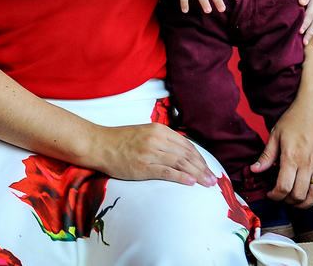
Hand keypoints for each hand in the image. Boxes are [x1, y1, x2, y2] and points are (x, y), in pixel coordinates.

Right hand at [92, 123, 217, 186]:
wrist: (99, 144)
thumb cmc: (121, 140)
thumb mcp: (145, 133)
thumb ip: (162, 140)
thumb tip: (181, 152)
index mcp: (158, 130)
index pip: (186, 144)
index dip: (200, 157)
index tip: (207, 167)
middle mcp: (156, 139)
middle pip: (186, 154)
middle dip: (202, 167)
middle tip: (213, 179)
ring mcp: (149, 153)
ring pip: (180, 163)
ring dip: (197, 174)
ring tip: (207, 183)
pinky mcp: (142, 166)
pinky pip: (166, 172)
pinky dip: (181, 177)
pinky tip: (191, 182)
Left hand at [249, 92, 312, 209]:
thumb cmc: (294, 118)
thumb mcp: (275, 134)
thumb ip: (266, 155)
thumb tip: (254, 170)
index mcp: (292, 157)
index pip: (283, 187)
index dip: (275, 196)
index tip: (270, 195)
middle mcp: (308, 164)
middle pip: (299, 194)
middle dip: (289, 202)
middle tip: (283, 199)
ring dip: (308, 204)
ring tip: (299, 203)